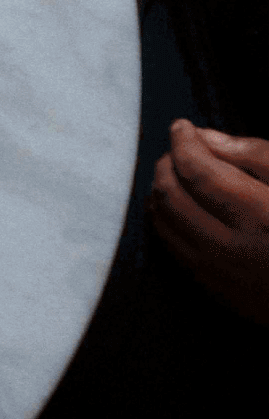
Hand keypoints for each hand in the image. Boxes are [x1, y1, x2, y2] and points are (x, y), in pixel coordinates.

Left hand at [151, 120, 268, 323]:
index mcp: (263, 216)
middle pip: (172, 196)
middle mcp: (234, 248)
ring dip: (160, 192)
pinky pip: (172, 248)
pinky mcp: (215, 291)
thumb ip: (255, 156)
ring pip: (163, 223)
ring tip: (177, 173)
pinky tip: (179, 206)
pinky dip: (166, 221)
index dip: (184, 144)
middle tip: (179, 150)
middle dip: (167, 165)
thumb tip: (204, 138)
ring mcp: (220, 274)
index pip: (199, 172)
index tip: (182, 128)